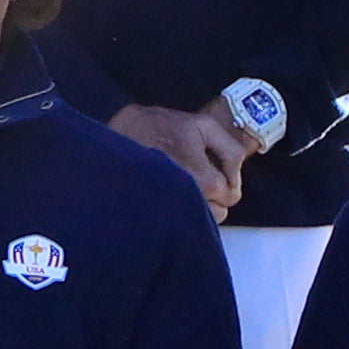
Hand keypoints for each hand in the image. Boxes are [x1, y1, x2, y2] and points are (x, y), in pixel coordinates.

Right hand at [106, 104, 249, 218]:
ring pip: (199, 221)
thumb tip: (234, 175)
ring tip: (179, 181)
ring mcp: (172, 214)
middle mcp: (190, 203)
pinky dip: (177, 209)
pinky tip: (167, 190)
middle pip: (218, 213)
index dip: (226, 179)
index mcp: (205, 182)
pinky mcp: (155, 218)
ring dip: (196, 204)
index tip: (210, 166)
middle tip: (195, 173)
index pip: (232, 196)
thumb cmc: (159, 128)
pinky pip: (178, 223)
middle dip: (213, 195)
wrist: (115, 136)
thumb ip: (231, 150)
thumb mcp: (203, 125)